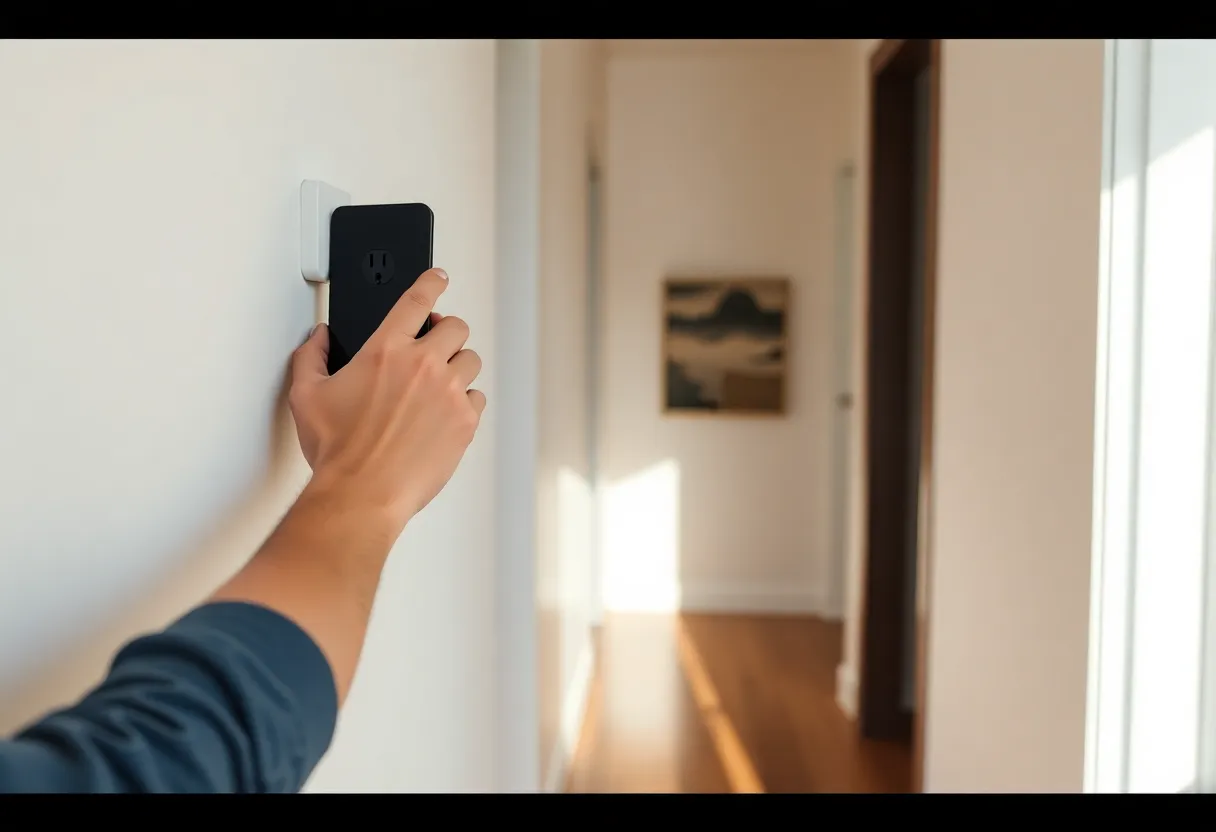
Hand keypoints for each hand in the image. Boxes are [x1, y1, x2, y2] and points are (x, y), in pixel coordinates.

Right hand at [287, 268, 485, 526]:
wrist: (363, 494)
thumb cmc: (338, 451)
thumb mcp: (306, 395)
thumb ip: (311, 356)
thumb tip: (319, 338)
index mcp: (386, 350)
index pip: (417, 299)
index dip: (431, 281)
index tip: (438, 277)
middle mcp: (424, 366)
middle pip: (456, 327)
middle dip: (445, 332)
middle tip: (434, 344)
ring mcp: (449, 394)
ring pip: (471, 361)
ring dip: (457, 365)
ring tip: (439, 383)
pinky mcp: (464, 422)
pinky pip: (477, 398)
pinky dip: (465, 401)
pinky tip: (446, 412)